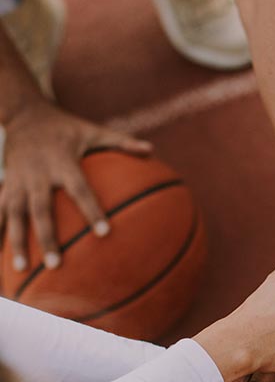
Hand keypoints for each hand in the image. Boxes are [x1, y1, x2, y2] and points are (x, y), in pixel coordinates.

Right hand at [0, 98, 151, 270]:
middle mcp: (38, 173)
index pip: (80, 189)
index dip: (91, 210)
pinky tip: (1, 258)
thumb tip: (152, 150)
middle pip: (42, 209)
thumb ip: (122, 142)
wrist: (24, 113)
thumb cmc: (66, 127)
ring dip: (17, 241)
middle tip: (56, 264)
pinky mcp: (5, 183)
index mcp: (62, 162)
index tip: (105, 233)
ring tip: (21, 268)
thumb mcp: (93, 130)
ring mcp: (17, 180)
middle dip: (47, 237)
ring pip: (14, 214)